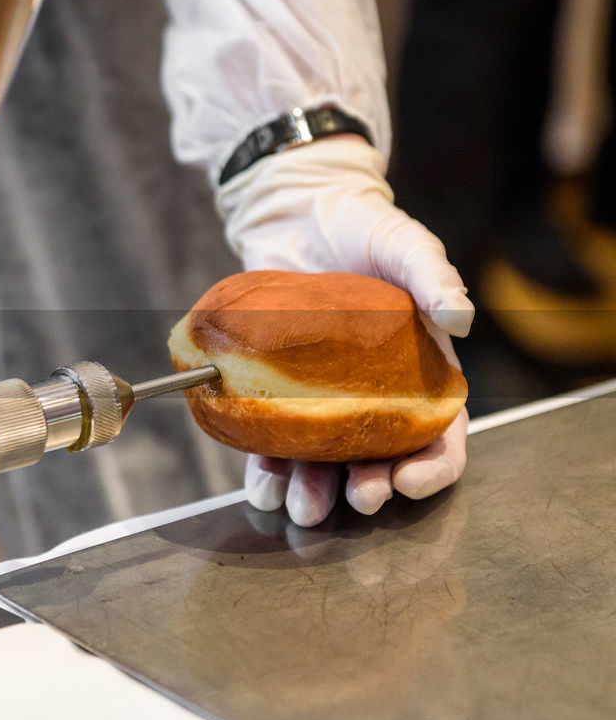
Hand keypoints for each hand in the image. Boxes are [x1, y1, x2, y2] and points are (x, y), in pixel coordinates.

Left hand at [217, 135, 473, 525]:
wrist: (297, 212)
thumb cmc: (364, 226)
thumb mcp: (406, 244)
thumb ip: (434, 276)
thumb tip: (460, 319)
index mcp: (420, 375)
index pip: (439, 437)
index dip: (430, 468)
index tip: (406, 481)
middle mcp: (375, 397)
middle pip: (380, 461)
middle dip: (368, 487)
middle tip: (353, 499)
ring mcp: (324, 398)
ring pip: (324, 461)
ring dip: (313, 490)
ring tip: (297, 507)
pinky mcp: (278, 390)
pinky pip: (274, 438)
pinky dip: (266, 466)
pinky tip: (259, 483)